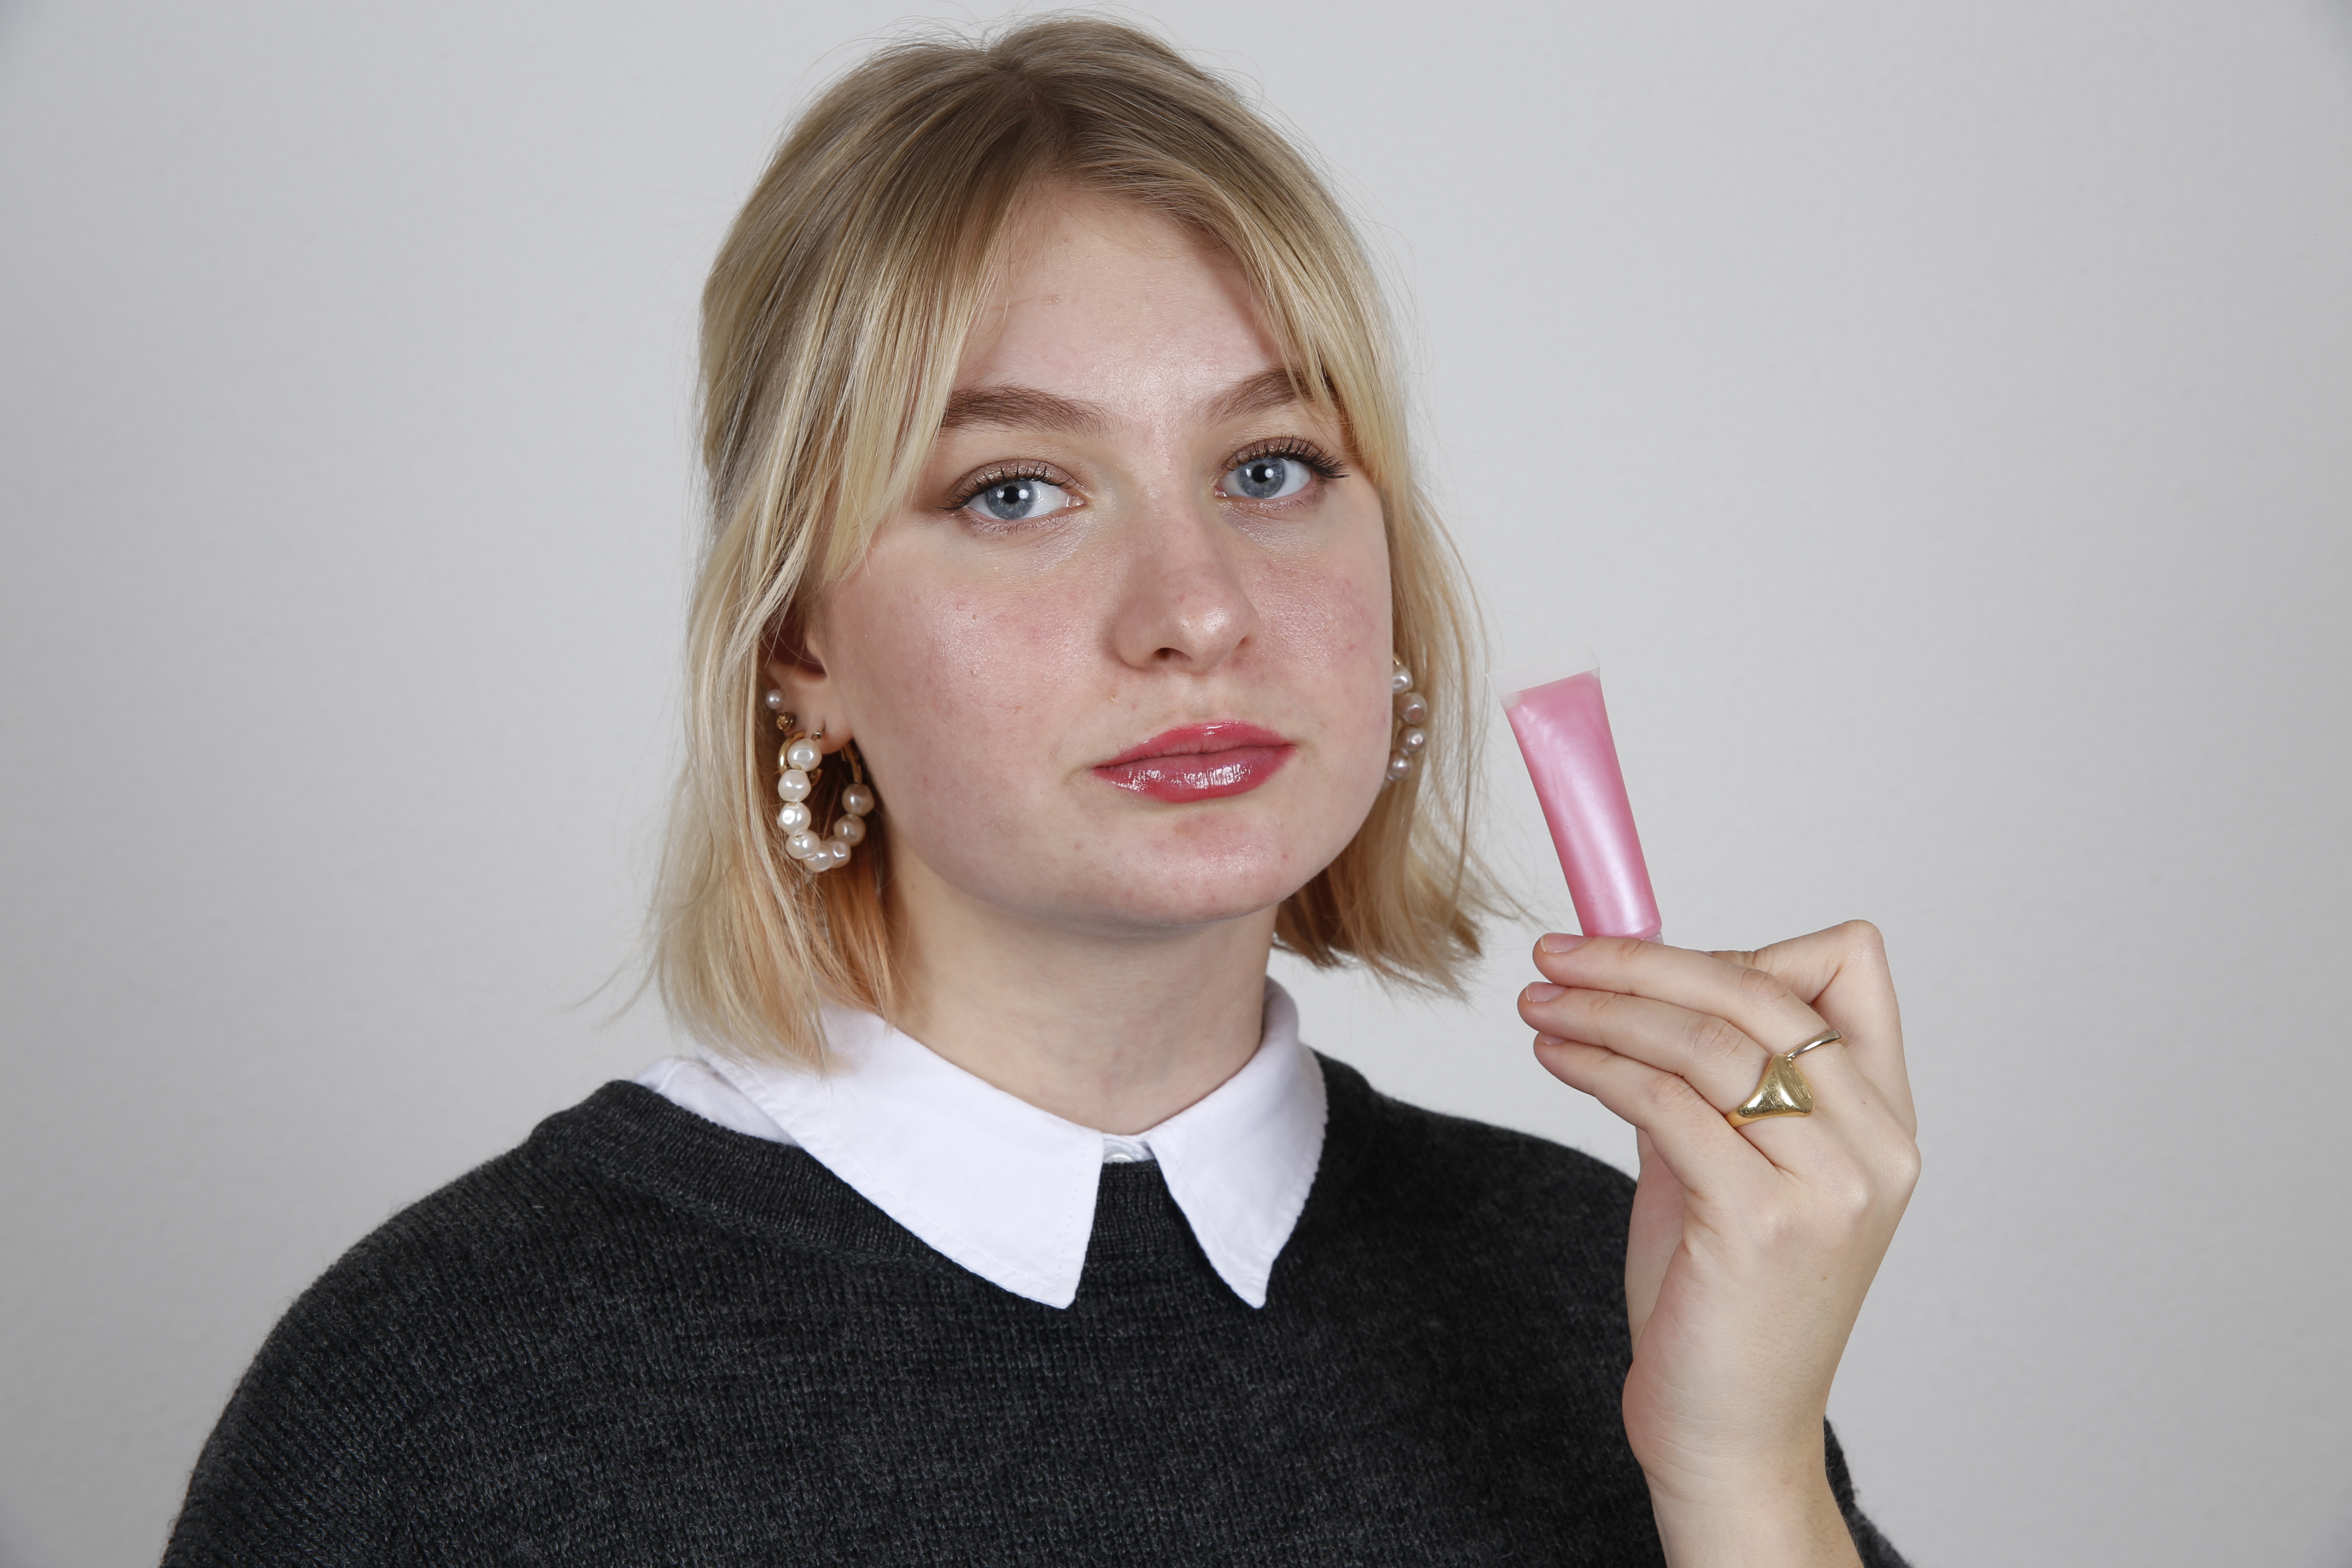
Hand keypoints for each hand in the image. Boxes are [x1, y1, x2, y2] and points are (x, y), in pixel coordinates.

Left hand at [1517, 922, 1918, 1567]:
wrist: (1729, 1432)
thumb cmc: (1723, 1301)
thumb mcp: (1731, 1165)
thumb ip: (1710, 1082)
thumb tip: (1639, 984)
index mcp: (1883, 1120)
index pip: (1848, 969)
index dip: (1746, 944)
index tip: (1651, 957)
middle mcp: (1874, 1144)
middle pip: (1757, 990)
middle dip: (1640, 960)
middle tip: (1557, 952)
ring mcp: (1826, 1184)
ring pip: (1703, 1039)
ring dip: (1603, 1007)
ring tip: (1538, 1002)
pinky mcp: (1760, 1221)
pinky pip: (1665, 1102)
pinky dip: (1596, 1064)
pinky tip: (1554, 1056)